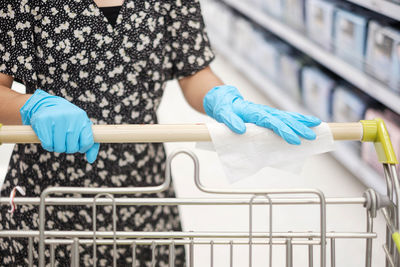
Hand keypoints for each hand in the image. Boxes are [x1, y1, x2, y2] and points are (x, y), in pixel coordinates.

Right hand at [20, 89, 98, 162]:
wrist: (48, 105)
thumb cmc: (69, 121)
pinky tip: (48, 137)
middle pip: (72, 148)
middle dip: (68, 148)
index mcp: (83, 119)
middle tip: (65, 140)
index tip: (78, 144)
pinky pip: (47, 144)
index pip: (87, 143)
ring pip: (59, 148)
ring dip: (57, 147)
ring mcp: (56, 118)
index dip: (82, 148)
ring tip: (56, 138)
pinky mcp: (42, 121)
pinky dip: (48, 146)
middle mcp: (71, 118)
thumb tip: (91, 160)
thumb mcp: (82, 128)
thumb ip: (90, 144)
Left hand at [203, 85, 320, 144]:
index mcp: (255, 113)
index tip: (293, 140)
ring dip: (302, 121)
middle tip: (311, 136)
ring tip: (317, 126)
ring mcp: (268, 112)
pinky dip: (298, 119)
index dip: (283, 131)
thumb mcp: (223, 115)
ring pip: (288, 116)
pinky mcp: (270, 115)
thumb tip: (240, 129)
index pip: (272, 123)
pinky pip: (286, 117)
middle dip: (298, 128)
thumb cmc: (224, 110)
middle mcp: (264, 112)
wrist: (225, 101)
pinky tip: (309, 122)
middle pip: (284, 119)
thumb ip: (231, 122)